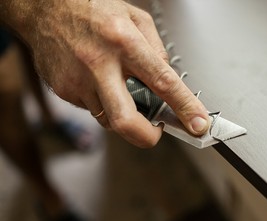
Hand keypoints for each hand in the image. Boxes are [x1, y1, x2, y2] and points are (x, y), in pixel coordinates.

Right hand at [2, 0, 209, 147]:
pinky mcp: (65, 91)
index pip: (162, 82)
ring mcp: (78, 81)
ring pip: (109, 120)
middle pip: (126, 120)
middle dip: (147, 136)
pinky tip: (99, 82)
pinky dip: (104, 103)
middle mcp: (99, 64)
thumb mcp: (135, 17)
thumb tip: (167, 79)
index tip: (197, 125)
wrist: (44, 8)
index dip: (184, 108)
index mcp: (123, 41)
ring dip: (124, 115)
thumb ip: (156, 49)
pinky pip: (93, 109)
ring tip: (122, 90)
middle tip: (156, 132)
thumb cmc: (90, 8)